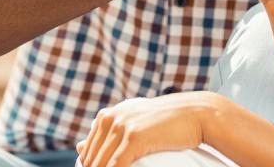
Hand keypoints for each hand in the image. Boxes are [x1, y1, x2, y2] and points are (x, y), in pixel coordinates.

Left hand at [76, 92, 219, 166]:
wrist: (196, 113)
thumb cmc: (166, 121)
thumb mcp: (132, 123)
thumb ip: (106, 133)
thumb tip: (77, 145)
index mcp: (106, 116)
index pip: (86, 153)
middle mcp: (109, 118)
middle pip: (90, 160)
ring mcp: (121, 126)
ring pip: (100, 164)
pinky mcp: (133, 137)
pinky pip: (115, 166)